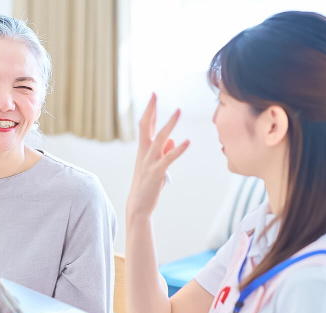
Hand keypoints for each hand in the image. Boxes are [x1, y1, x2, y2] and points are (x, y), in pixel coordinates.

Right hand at [127, 93, 189, 217]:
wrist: (138, 205)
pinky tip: (187, 142)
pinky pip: (168, 158)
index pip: (145, 126)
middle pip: (146, 127)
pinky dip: (178, 150)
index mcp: (143, 150)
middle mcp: (144, 153)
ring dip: (169, 124)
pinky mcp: (156, 172)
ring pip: (159, 139)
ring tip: (178, 111)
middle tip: (154, 94)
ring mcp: (149, 162)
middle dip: (151, 110)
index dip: (150, 110)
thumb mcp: (155, 166)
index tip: (153, 96)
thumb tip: (171, 140)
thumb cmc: (147, 185)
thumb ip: (162, 152)